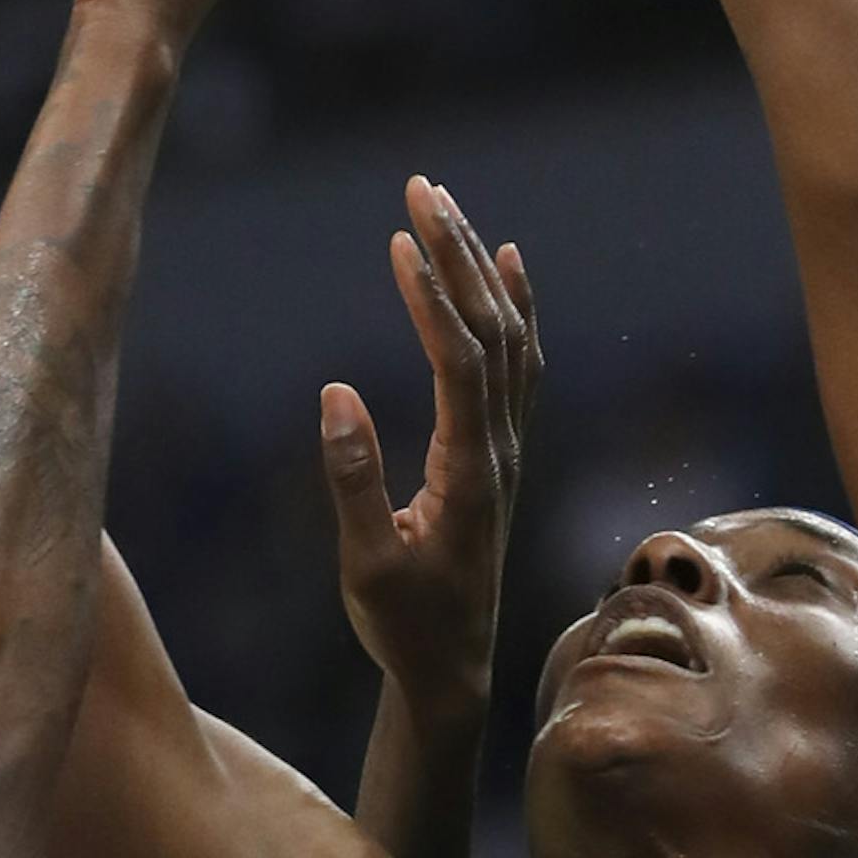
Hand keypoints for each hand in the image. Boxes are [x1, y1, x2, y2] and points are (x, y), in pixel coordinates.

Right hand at [324, 178, 540, 716]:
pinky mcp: (503, 453)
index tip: (398, 240)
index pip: (457, 363)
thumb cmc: (403, 624)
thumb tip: (337, 392)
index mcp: (469, 473)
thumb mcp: (365, 565)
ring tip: (447, 207)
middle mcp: (501, 449)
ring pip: (508, 338)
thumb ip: (353, 481)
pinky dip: (516, 304)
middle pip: (490, 331)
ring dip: (480, 268)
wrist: (454, 669)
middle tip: (421, 188)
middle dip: (457, 254)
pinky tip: (506, 262)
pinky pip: (521, 362)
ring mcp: (510, 448)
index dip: (430, 300)